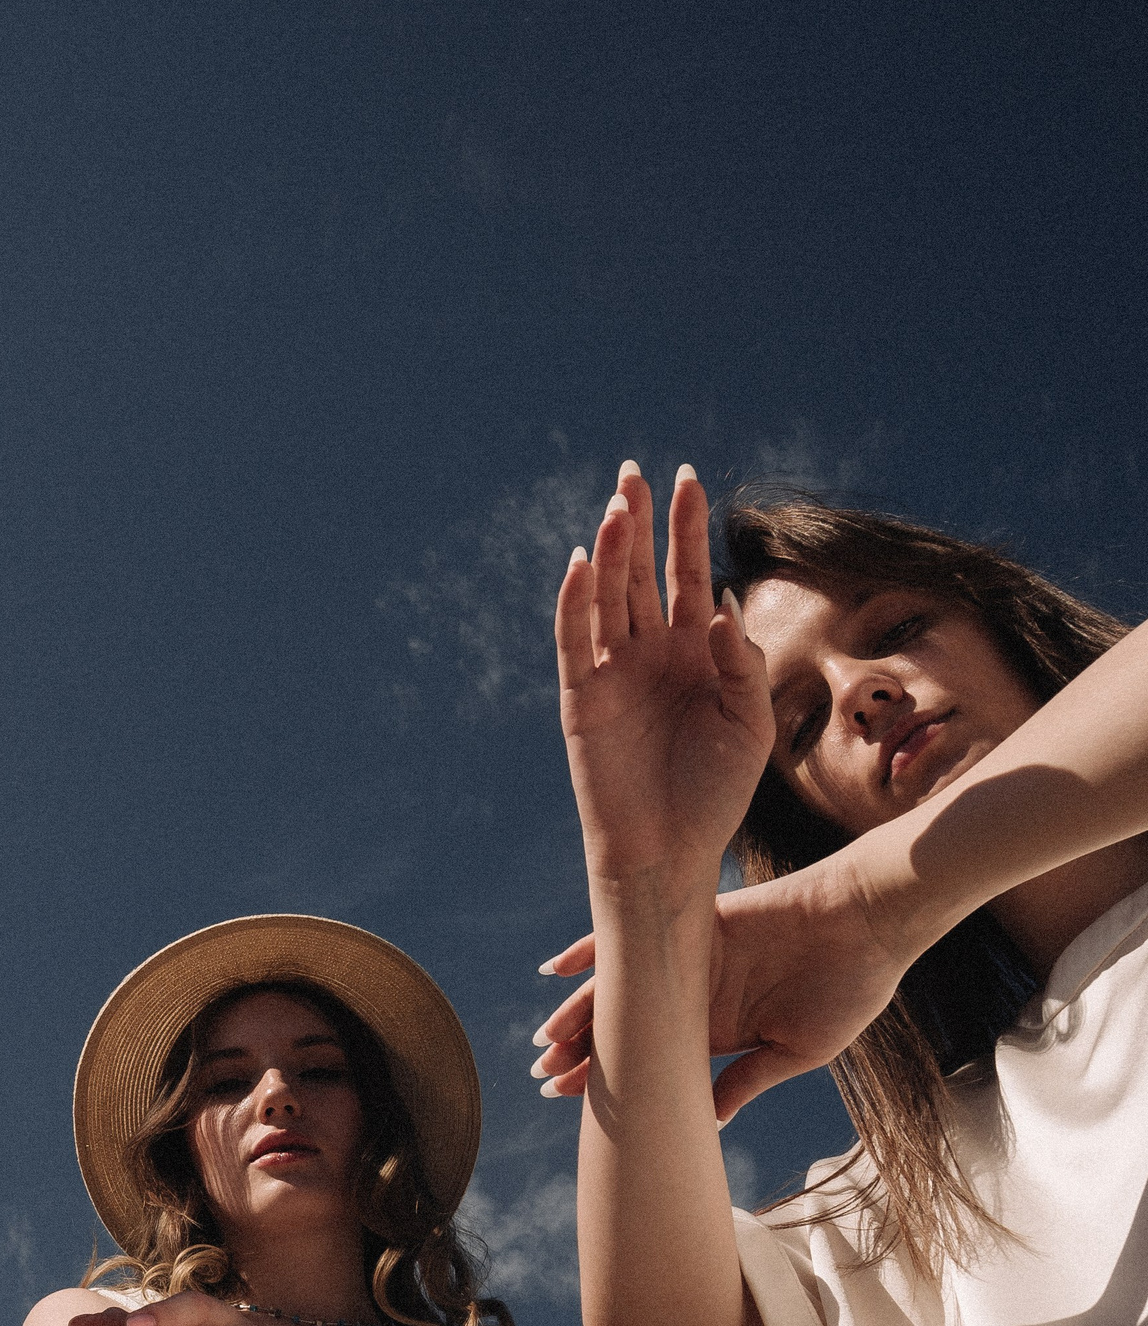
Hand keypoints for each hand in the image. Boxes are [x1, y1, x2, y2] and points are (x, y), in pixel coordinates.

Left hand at [532, 847, 913, 1120]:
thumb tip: (706, 1123)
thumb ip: (746, 1082)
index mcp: (721, 1029)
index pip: (652, 1061)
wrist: (875, 919)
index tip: (572, 1105)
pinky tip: (558, 970)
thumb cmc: (851, 987)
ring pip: (622, 987)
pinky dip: (597, 949)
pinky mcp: (695, 922)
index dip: (613, 1080)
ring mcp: (692, 957)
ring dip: (581, 1014)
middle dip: (583, 1052)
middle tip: (542, 1077)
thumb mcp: (797, 1050)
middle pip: (627, 1026)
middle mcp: (698, 993)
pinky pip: (636, 932)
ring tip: (544, 1041)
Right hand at [556, 464, 775, 900]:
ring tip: (616, 507)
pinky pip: (574, 640)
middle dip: (638, 523)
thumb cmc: (715, 797)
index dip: (687, 527)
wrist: (668, 854)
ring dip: (609, 552)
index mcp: (694, 652)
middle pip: (641, 573)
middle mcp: (650, 653)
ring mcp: (613, 673)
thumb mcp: (751, 726)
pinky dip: (574, 602)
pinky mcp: (582, 699)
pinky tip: (580, 562)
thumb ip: (742, 663)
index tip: (688, 477)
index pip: (686, 575)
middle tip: (634, 472)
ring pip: (608, 598)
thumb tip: (719, 603)